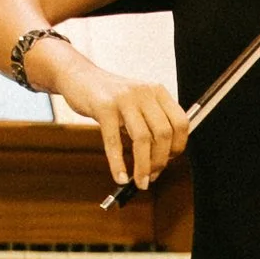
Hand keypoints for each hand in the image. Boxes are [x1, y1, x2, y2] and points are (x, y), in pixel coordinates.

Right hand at [57, 54, 189, 194]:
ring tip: (140, 181)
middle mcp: (144, 93)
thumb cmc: (109, 95)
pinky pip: (114, 141)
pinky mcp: (104, 107)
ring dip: (143, 166)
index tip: (169, 161)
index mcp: (157, 92)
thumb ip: (150, 123)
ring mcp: (124, 99)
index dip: (178, 146)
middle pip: (163, 133)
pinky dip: (118, 164)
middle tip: (152, 176)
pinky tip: (120, 177)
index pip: (180, 123)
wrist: (79, 76)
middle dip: (160, 161)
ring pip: (142, 139)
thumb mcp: (137, 102)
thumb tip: (161, 159)